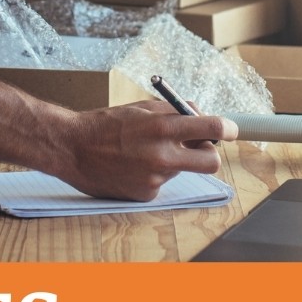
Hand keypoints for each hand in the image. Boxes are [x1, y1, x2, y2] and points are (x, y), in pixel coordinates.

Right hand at [0, 79, 237, 202]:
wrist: (71, 149)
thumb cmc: (103, 124)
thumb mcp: (139, 108)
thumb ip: (171, 111)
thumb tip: (199, 115)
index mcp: (161, 128)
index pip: (211, 128)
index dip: (227, 128)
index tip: (230, 129)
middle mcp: (162, 156)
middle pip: (211, 161)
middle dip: (209, 153)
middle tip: (198, 145)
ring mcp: (155, 178)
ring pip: (182, 169)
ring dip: (172, 160)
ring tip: (143, 151)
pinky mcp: (146, 194)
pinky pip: (163, 182)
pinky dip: (154, 174)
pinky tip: (132, 166)